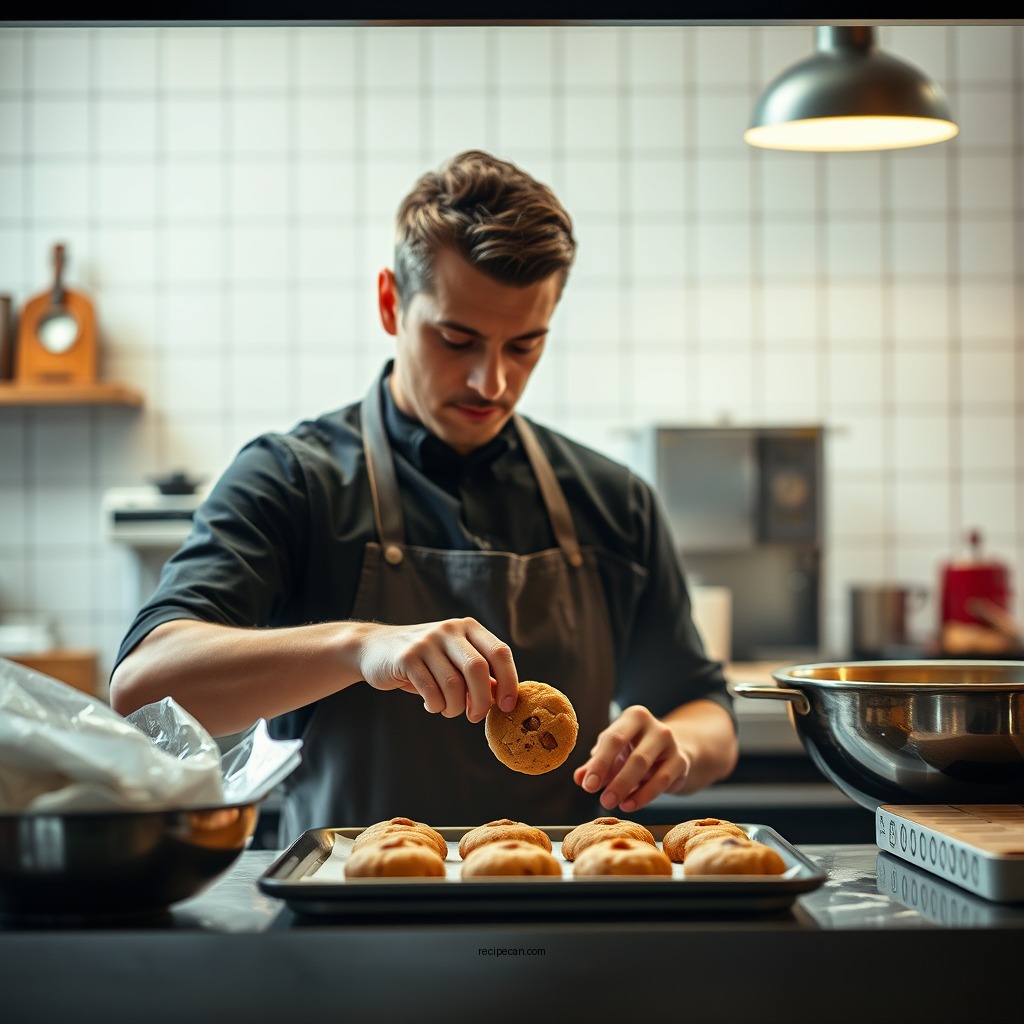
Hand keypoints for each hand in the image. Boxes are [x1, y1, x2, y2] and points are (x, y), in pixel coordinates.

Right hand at [356, 618, 517, 722]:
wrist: (374, 648)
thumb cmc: (424, 661)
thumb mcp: (454, 661)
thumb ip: (480, 675)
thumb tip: (505, 697)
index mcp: (468, 628)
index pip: (500, 652)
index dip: (509, 681)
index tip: (508, 706)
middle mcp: (449, 630)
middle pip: (478, 669)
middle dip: (482, 701)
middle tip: (475, 716)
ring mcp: (427, 642)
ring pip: (453, 684)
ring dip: (454, 707)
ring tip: (448, 709)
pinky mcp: (406, 657)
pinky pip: (431, 691)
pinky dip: (435, 705)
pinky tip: (431, 704)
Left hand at [572, 705, 690, 812]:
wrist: (671, 751)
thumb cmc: (634, 750)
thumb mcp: (614, 754)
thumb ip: (596, 765)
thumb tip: (579, 778)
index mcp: (633, 717)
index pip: (613, 739)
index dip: (599, 764)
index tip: (588, 786)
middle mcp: (654, 726)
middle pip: (633, 755)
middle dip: (615, 780)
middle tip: (602, 801)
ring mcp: (670, 742)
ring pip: (647, 768)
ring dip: (627, 789)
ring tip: (612, 804)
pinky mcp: (681, 761)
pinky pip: (662, 781)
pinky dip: (644, 795)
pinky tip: (629, 805)